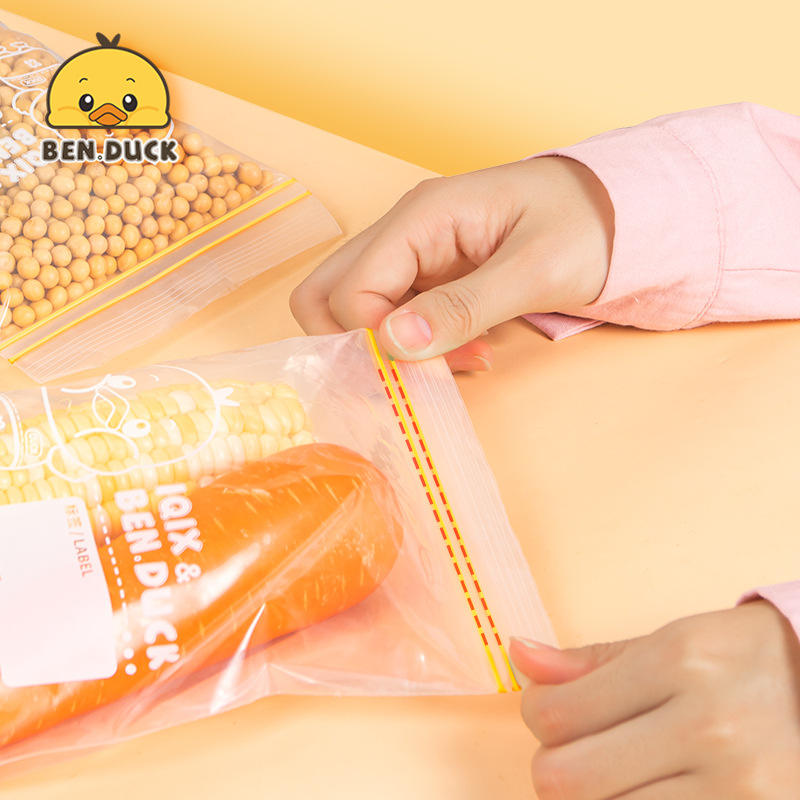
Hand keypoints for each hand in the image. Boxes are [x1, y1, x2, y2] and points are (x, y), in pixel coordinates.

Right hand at [290, 157, 613, 371]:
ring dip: (387, 348)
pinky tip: (463, 350)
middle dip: (355, 345)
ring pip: (351, 309)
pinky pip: (390, 315)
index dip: (375, 341)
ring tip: (454, 360)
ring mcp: (410, 253)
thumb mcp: (534, 270)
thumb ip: (463, 307)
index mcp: (421, 216)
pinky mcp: (425, 275)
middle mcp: (402, 230)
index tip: (426, 367)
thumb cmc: (583, 227)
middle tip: (412, 372)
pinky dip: (412, 344)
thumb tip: (394, 342)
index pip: (350, 291)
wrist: (614, 213)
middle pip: (324, 295)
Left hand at [510, 600, 799, 798]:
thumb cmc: (745, 664)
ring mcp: (738, 790)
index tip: (552, 712)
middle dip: (555, 767)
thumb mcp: (675, 641)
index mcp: (681, 660)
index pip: (558, 713)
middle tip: (578, 751)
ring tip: (619, 773)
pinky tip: (646, 793)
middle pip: (567, 779)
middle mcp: (709, 727)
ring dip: (594, 798)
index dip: (537, 715)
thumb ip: (593, 660)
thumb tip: (518, 655)